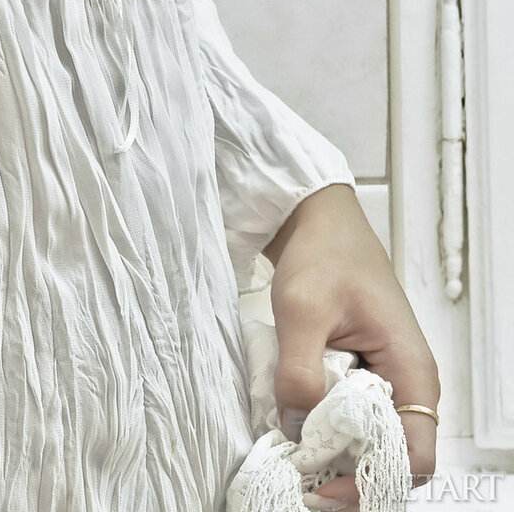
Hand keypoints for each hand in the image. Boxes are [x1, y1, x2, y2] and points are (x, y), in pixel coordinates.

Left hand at [263, 184, 440, 506]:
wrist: (318, 218)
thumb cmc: (323, 252)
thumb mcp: (302, 309)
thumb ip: (299, 372)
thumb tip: (295, 427)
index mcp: (410, 371)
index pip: (412, 457)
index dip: (369, 482)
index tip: (324, 485)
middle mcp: (406, 383)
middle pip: (389, 457)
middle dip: (346, 473)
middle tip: (299, 472)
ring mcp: (385, 379)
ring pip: (366, 440)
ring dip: (331, 450)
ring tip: (291, 449)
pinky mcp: (362, 374)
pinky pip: (349, 417)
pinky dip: (323, 425)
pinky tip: (293, 419)